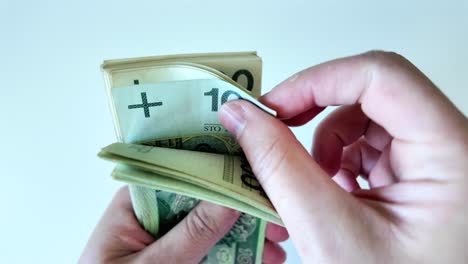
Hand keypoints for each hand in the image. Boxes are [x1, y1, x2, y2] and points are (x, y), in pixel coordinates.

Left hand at [79, 186, 287, 263]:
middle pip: (205, 196)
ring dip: (248, 230)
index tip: (252, 168)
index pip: (180, 169)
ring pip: (214, 222)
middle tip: (273, 209)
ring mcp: (168, 236)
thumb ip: (192, 233)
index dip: (218, 165)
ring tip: (276, 240)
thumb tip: (230, 198)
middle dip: (242, 203)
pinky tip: (261, 255)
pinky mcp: (181, 255)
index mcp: (135, 203)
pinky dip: (238, 251)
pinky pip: (213, 246)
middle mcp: (153, 214)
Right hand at [219, 51, 467, 262]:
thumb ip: (279, 165)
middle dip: (316, 113)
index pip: (381, 76)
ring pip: (368, 116)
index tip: (272, 107)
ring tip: (316, 187)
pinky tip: (336, 194)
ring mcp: (437, 159)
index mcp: (451, 154)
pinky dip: (340, 161)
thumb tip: (241, 116)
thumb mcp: (328, 231)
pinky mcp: (420, 172)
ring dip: (327, 143)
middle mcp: (452, 147)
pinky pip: (371, 142)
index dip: (318, 81)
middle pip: (373, 92)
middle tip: (275, 133)